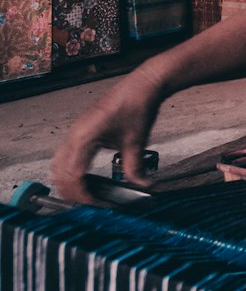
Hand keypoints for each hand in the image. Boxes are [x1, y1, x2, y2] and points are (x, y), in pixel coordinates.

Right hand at [51, 64, 164, 203]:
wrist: (140, 86)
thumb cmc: (136, 106)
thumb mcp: (136, 142)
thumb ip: (134, 168)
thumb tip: (142, 186)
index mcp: (84, 137)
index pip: (73, 175)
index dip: (82, 194)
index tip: (95, 204)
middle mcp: (74, 134)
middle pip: (60, 172)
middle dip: (71, 191)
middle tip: (89, 205)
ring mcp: (74, 131)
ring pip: (58, 164)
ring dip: (67, 181)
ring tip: (86, 194)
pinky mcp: (80, 130)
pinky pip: (65, 154)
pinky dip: (69, 170)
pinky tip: (85, 178)